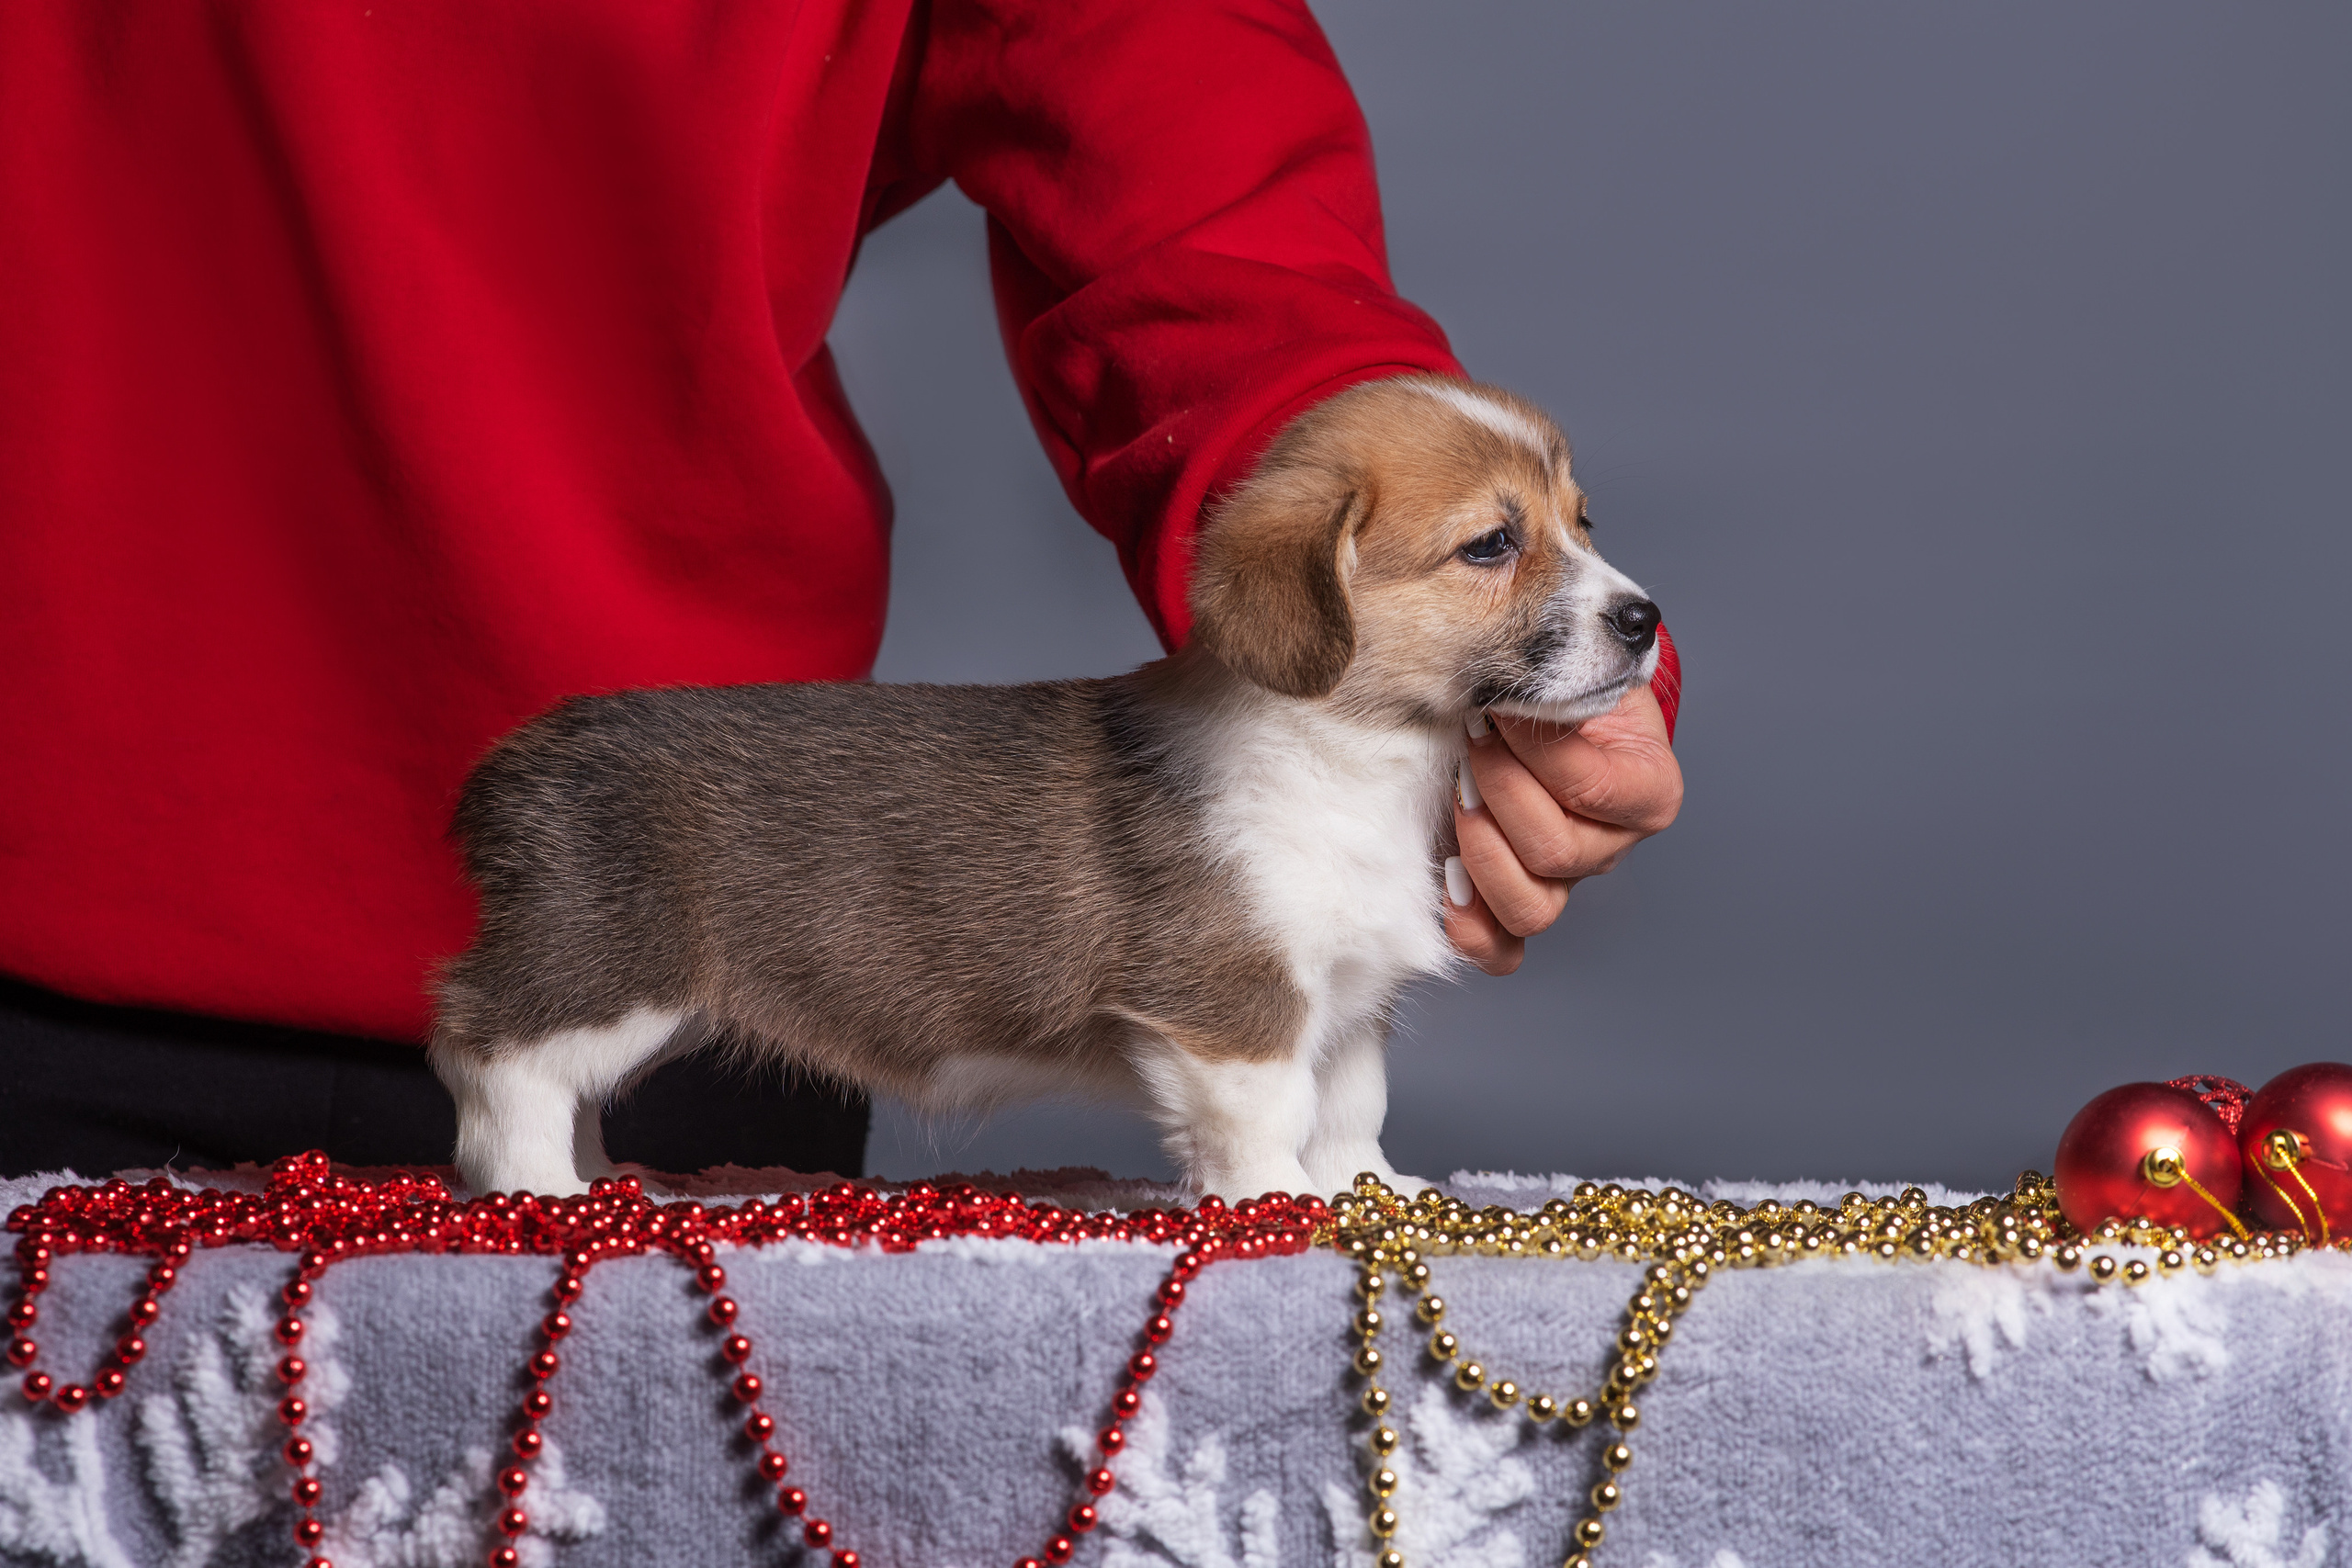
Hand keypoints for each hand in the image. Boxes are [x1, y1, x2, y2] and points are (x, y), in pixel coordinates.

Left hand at [1443, 682, 1682, 974]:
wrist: (1543, 702)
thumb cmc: (1560, 678)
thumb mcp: (1574, 653)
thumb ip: (1562, 653)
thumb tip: (1519, 655)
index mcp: (1647, 790)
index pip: (1591, 787)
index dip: (1534, 748)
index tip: (1497, 703)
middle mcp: (1611, 846)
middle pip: (1555, 850)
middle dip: (1500, 789)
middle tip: (1472, 738)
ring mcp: (1564, 882)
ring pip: (1531, 907)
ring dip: (1481, 850)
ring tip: (1458, 795)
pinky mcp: (1516, 901)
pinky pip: (1502, 949)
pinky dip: (1472, 928)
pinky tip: (1447, 881)